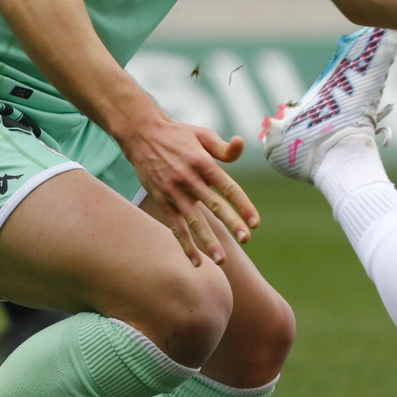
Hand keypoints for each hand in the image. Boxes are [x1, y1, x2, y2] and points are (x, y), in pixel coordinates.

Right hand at [120, 116, 258, 265]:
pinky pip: (175, 226)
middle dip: (231, 223)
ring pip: (194, 221)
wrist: (141, 134)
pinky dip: (185, 245)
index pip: (228, 188)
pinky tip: (196, 262)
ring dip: (208, 242)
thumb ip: (224, 148)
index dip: (243, 205)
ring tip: (221, 260)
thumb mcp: (203, 135)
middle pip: (214, 205)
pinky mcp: (162, 200)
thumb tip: (242, 143)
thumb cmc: (178, 135)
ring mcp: (174, 192)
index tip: (255, 223)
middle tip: (246, 240)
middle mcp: (189, 179)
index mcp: (204, 163)